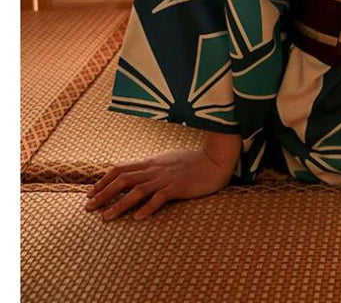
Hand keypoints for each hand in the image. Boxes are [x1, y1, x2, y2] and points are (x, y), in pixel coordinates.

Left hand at [84, 147, 235, 221]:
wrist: (216, 159)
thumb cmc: (193, 161)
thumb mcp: (168, 160)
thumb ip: (153, 167)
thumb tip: (137, 174)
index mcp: (151, 162)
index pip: (121, 169)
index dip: (104, 181)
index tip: (90, 193)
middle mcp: (155, 169)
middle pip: (123, 180)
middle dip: (103, 194)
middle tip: (88, 208)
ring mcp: (166, 178)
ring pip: (137, 190)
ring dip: (119, 204)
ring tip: (105, 217)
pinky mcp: (178, 187)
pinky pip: (160, 198)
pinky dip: (147, 207)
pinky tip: (137, 217)